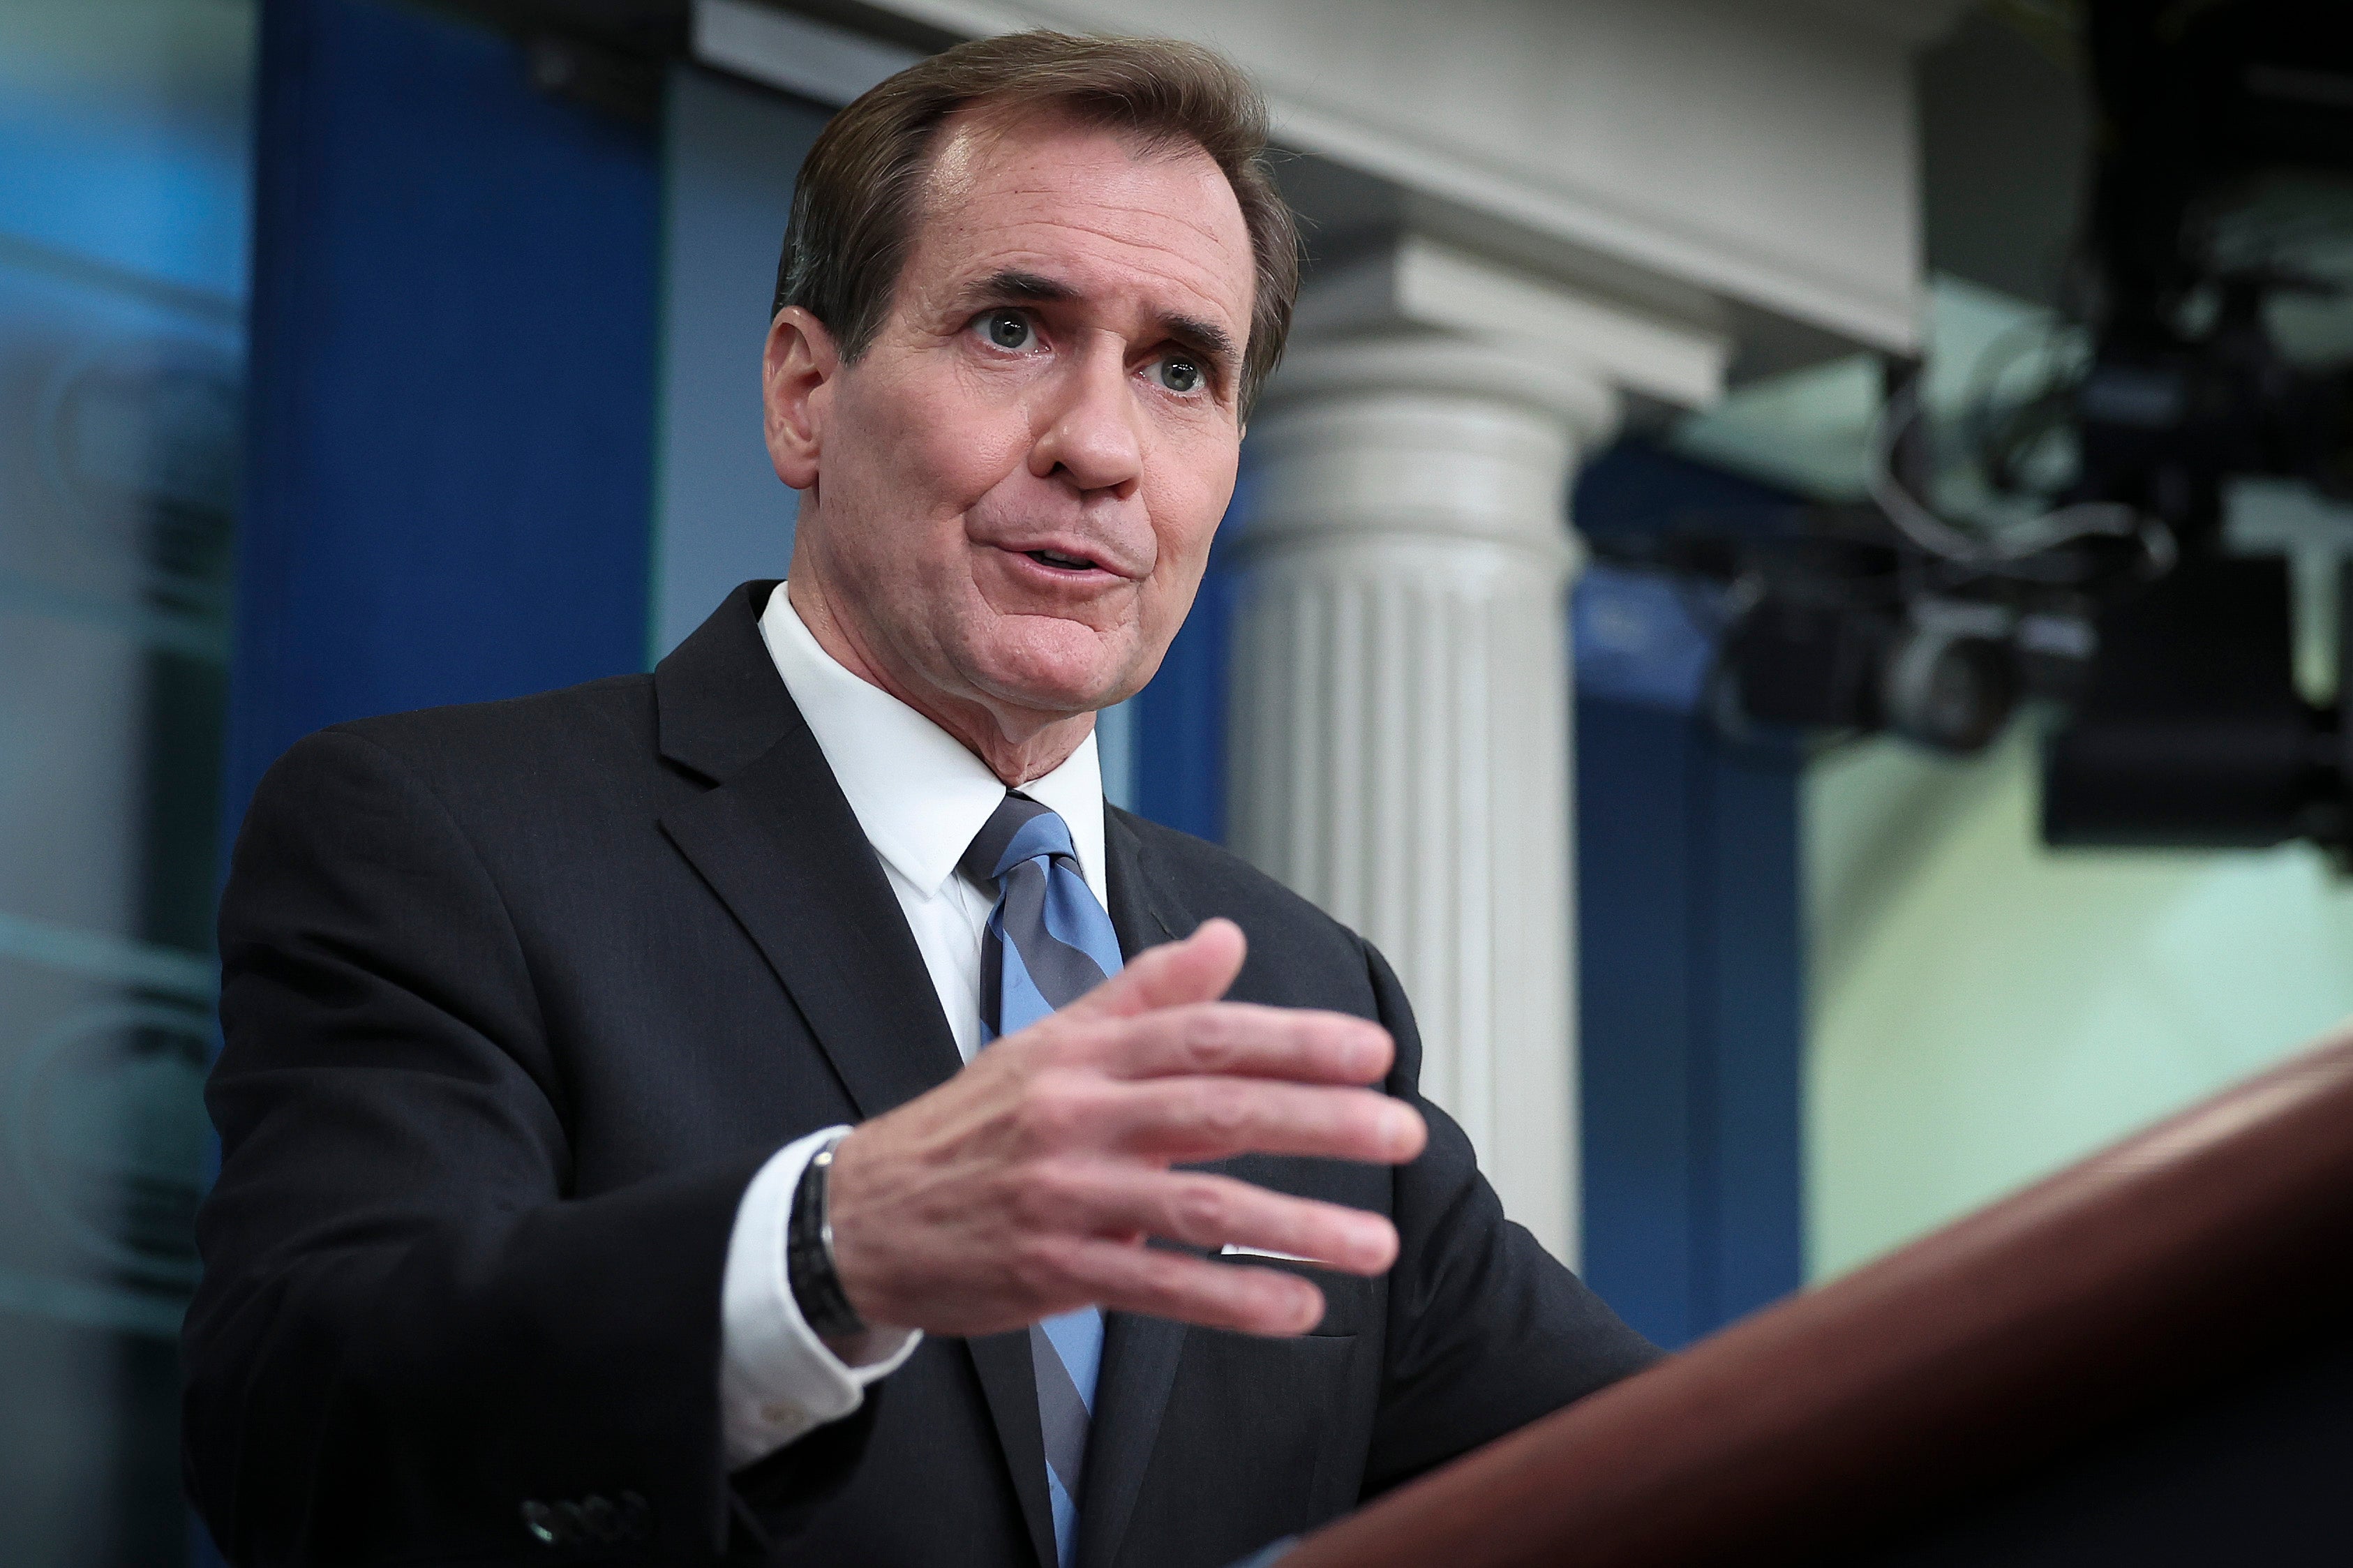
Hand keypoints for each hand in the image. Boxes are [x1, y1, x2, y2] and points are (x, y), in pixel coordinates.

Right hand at [824, 918, 1424, 1338]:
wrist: (859, 1213)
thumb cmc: (974, 1123)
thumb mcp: (1050, 1042)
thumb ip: (1145, 993)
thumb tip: (1227, 939)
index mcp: (1084, 1051)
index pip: (1206, 1033)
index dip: (1294, 1038)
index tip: (1374, 1051)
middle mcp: (1078, 1113)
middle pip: (1217, 1107)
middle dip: (1320, 1118)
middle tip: (1404, 1131)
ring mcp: (1065, 1192)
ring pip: (1198, 1203)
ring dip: (1297, 1224)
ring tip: (1378, 1243)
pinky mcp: (1053, 1266)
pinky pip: (1157, 1285)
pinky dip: (1232, 1298)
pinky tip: (1298, 1306)